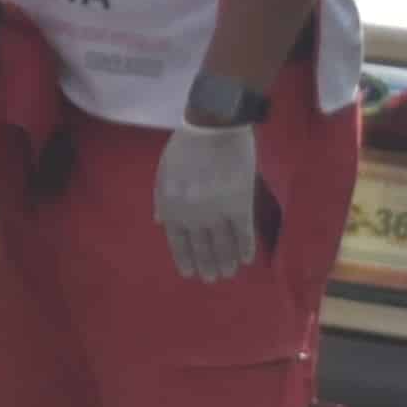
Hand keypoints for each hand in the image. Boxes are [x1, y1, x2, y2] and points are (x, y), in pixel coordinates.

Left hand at [154, 117, 264, 280]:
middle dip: (206, 265)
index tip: (189, 273)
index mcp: (172, 206)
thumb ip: (161, 200)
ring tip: (227, 274)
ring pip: (223, 245)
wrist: (214, 128)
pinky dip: (245, 248)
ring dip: (225, 261)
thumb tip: (160, 224)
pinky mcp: (241, 204)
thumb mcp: (163, 172)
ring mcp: (217, 211)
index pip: (177, 241)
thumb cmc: (186, 148)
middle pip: (201, 246)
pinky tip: (245, 260)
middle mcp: (193, 214)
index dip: (184, 258)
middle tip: (211, 279)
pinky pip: (243, 233)